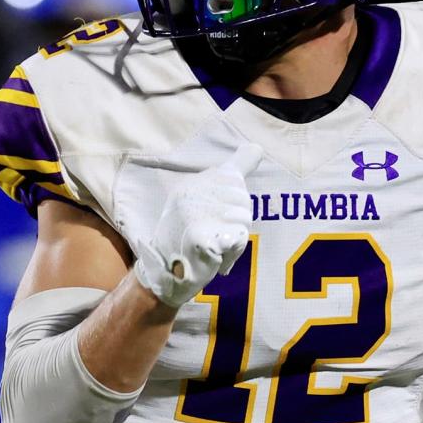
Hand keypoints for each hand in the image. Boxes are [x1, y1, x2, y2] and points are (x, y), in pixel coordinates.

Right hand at [134, 143, 260, 307]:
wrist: (165, 276)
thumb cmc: (189, 241)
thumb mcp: (203, 201)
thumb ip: (230, 174)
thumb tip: (256, 147)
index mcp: (190, 183)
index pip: (231, 178)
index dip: (233, 200)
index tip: (216, 213)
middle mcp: (191, 193)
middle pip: (243, 200)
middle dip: (237, 223)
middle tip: (214, 237)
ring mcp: (193, 214)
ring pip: (243, 219)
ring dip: (235, 239)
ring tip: (213, 248)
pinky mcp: (200, 236)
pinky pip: (238, 238)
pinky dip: (233, 252)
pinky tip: (216, 258)